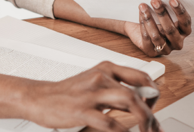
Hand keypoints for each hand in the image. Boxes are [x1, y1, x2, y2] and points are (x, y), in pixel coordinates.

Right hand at [24, 61, 160, 131]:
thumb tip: (140, 104)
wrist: (38, 97)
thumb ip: (115, 91)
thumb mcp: (93, 84)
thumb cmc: (67, 94)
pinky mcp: (82, 110)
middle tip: (154, 128)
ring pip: (129, 100)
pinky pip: (109, 122)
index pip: (141, 76)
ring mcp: (91, 93)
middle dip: (151, 113)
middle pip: (138, 91)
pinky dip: (123, 131)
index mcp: (105, 69)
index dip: (153, 93)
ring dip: (144, 119)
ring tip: (147, 131)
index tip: (154, 107)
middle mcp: (101, 77)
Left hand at [124, 0, 191, 56]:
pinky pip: (147, 39)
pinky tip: (140, 15)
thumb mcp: (162, 11)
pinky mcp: (152, 52)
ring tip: (143, 7)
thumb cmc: (154, 16)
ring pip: (157, 36)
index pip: (185, 22)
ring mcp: (165, 49)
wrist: (137, 26)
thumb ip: (166, 6)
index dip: (179, 11)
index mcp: (184, 31)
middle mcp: (177, 42)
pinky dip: (143, 26)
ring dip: (149, 19)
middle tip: (155, 1)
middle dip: (162, 14)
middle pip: (171, 30)